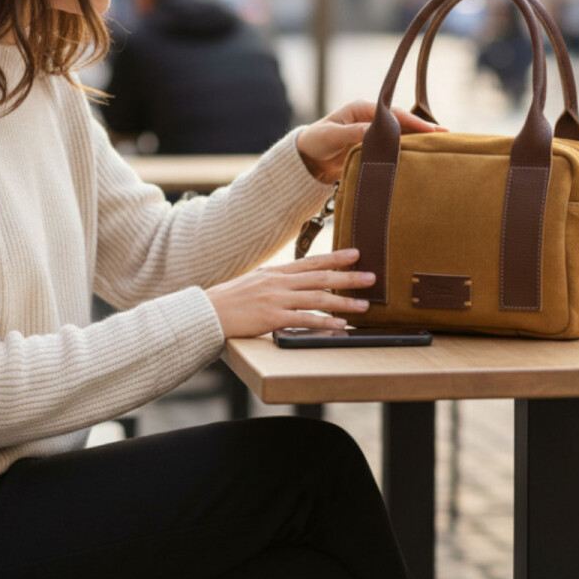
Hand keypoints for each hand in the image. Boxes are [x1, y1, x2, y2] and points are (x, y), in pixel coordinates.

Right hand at [205, 249, 374, 339]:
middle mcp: (278, 282)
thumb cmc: (230, 301)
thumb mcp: (254, 282)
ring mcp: (276, 299)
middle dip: (348, 277)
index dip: (335, 257)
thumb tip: (296, 282)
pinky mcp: (272, 318)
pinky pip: (304, 320)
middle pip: (321, 277)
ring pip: (317, 298)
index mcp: (275, 272)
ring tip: (364, 305)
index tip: (356, 253)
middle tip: (371, 277)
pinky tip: (339, 325)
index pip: (311, 261)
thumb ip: (276, 281)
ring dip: (344, 302)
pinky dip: (324, 322)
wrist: (207, 313)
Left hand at [296, 99, 444, 182]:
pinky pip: (394, 147)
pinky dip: (408, 150)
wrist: (307, 159)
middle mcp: (370, 118)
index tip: (431, 130)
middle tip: (447, 136)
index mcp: (362, 109)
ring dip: (419, 140)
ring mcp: (373, 133)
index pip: (393, 114)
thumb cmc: (315, 142)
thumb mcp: (331, 136)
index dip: (413, 122)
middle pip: (402, 122)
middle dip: (423, 129)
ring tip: (442, 146)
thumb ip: (351, 133)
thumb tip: (372, 132)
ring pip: (401, 135)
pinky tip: (423, 156)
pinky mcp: (373, 147)